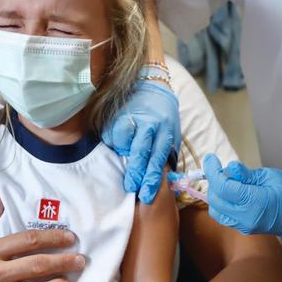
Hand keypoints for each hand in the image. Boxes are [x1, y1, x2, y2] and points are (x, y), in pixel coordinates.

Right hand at [103, 80, 180, 203]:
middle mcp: (149, 124)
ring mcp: (131, 117)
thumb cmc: (163, 118)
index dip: (152, 178)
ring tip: (124, 155)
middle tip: (131, 187)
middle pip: (140, 151)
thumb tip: (163, 182)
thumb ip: (165, 154)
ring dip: (122, 153)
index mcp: (165, 130)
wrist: (151, 87)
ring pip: (122, 141)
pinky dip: (112, 142)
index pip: (158, 158)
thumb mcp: (171, 133)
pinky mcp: (117, 114)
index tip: (146, 194)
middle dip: (135, 172)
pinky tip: (118, 142)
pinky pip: (110, 134)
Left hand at [202, 154, 281, 237]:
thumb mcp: (270, 176)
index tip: (211, 159)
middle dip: (213, 182)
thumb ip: (247, 175)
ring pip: (216, 210)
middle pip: (215, 200)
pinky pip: (225, 216)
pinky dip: (222, 203)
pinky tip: (231, 192)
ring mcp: (245, 226)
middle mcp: (246, 218)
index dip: (212, 171)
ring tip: (227, 180)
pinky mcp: (245, 228)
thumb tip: (230, 168)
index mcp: (254, 202)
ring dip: (216, 194)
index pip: (223, 187)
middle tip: (220, 168)